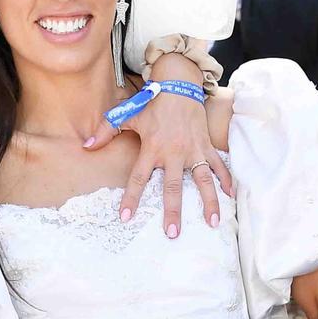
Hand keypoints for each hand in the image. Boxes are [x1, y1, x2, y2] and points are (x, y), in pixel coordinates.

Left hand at [86, 86, 231, 238]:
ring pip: (202, 180)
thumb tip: (86, 146)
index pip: (139, 178)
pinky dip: (226, 180)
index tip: (126, 218)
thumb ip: (106, 131)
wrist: (178, 84)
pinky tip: (231, 196)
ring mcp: (192, 150)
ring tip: (212, 222)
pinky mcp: (206, 146)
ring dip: (209, 201)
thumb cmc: (152, 103)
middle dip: (173, 211)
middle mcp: (173, 152)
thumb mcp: (127, 115)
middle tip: (173, 234)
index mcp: (152, 147)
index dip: (132, 198)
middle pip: (173, 186)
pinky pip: (218, 165)